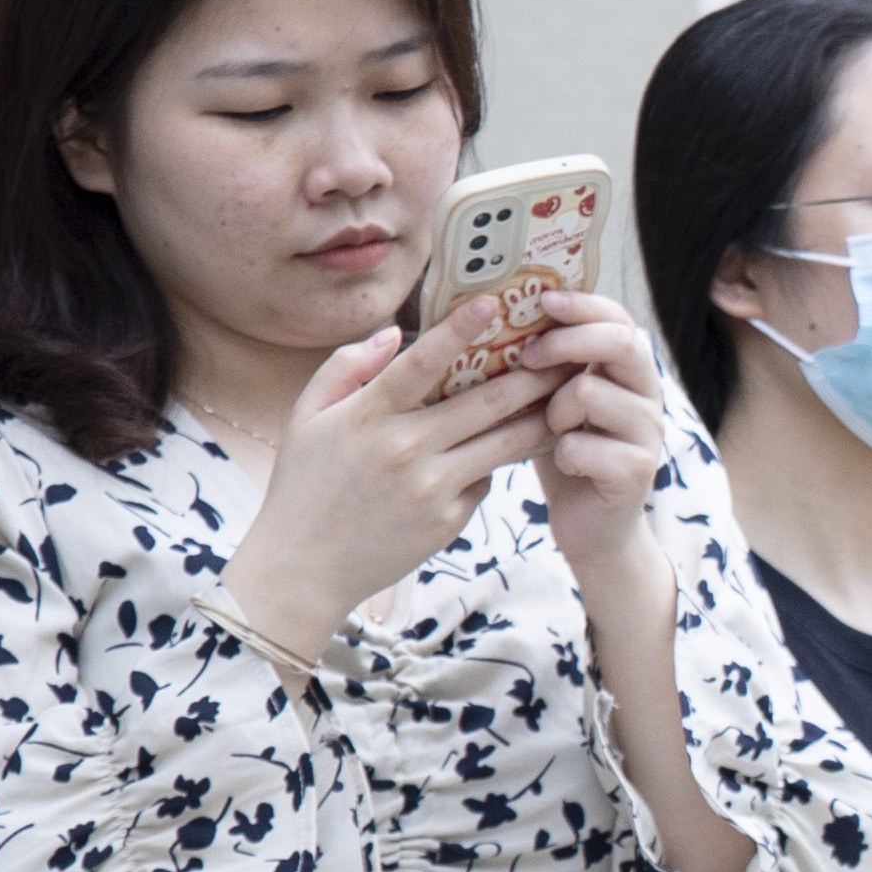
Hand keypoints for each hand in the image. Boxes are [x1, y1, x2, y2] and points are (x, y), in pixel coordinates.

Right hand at [217, 303, 554, 649]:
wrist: (304, 568)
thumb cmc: (303, 484)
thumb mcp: (306, 418)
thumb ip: (345, 368)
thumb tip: (394, 333)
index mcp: (367, 417)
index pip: (421, 364)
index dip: (458, 331)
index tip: (493, 304)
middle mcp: (406, 450)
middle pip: (487, 403)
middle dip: (534, 375)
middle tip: (567, 352)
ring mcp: (432, 488)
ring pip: (505, 443)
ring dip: (540, 417)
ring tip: (568, 395)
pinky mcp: (450, 520)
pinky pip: (486, 480)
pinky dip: (496, 462)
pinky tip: (508, 447)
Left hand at [513, 299, 677, 583]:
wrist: (594, 529)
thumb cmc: (567, 455)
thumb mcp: (556, 401)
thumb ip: (548, 365)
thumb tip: (496, 314)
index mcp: (629, 372)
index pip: (619, 318)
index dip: (583, 304)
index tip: (542, 300)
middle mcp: (648, 396)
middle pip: (620, 342)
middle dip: (566, 343)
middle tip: (528, 356)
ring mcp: (648, 433)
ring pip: (590, 392)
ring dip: (554, 410)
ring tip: (551, 430)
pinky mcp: (637, 471)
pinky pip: (582, 445)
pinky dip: (561, 455)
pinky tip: (564, 465)